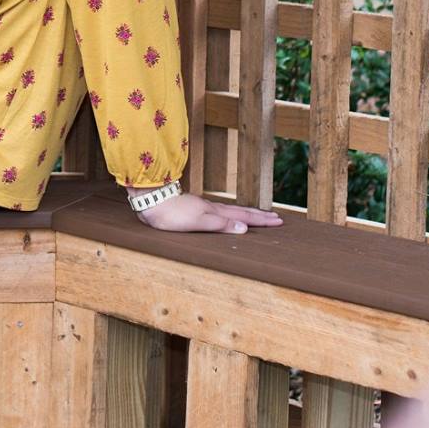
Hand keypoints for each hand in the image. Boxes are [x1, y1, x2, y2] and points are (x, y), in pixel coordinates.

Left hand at [129, 190, 283, 234]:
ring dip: (248, 212)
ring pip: (232, 209)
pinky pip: (221, 210)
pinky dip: (232, 212)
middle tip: (276, 218)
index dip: (260, 220)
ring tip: (259, 214)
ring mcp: (204, 207)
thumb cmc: (171, 214)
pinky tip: (228, 214)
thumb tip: (244, 227)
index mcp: (216, 212)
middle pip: (241, 211)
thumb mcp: (198, 222)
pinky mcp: (195, 208)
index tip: (277, 221)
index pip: (243, 216)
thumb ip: (221, 225)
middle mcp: (212, 208)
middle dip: (260, 215)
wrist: (151, 200)